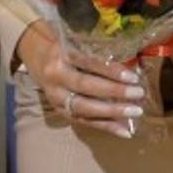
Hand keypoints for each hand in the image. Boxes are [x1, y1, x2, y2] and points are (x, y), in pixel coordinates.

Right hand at [16, 20, 144, 137]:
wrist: (34, 54)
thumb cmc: (64, 46)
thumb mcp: (76, 41)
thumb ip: (97, 50)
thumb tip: (132, 62)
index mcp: (61, 55)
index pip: (88, 63)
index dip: (110, 71)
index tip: (132, 77)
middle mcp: (56, 77)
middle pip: (85, 86)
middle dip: (113, 92)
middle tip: (138, 93)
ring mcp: (55, 97)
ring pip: (83, 108)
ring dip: (111, 112)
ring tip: (135, 112)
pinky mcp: (59, 111)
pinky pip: (84, 121)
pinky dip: (106, 127)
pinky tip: (125, 131)